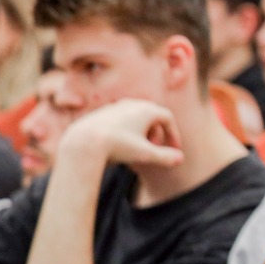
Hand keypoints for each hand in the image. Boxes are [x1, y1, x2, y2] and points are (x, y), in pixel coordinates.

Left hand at [62, 99, 183, 168]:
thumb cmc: (117, 147)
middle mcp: (132, 104)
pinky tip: (122, 145)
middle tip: (156, 148)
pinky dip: (128, 130)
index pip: (167, 118)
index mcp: (146, 110)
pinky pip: (121, 119)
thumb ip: (164, 157)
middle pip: (153, 115)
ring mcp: (116, 106)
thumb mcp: (144, 155)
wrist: (83, 142)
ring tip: (139, 147)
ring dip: (143, 131)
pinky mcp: (102, 112)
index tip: (174, 149)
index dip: (173, 134)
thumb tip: (181, 159)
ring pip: (136, 116)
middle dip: (158, 132)